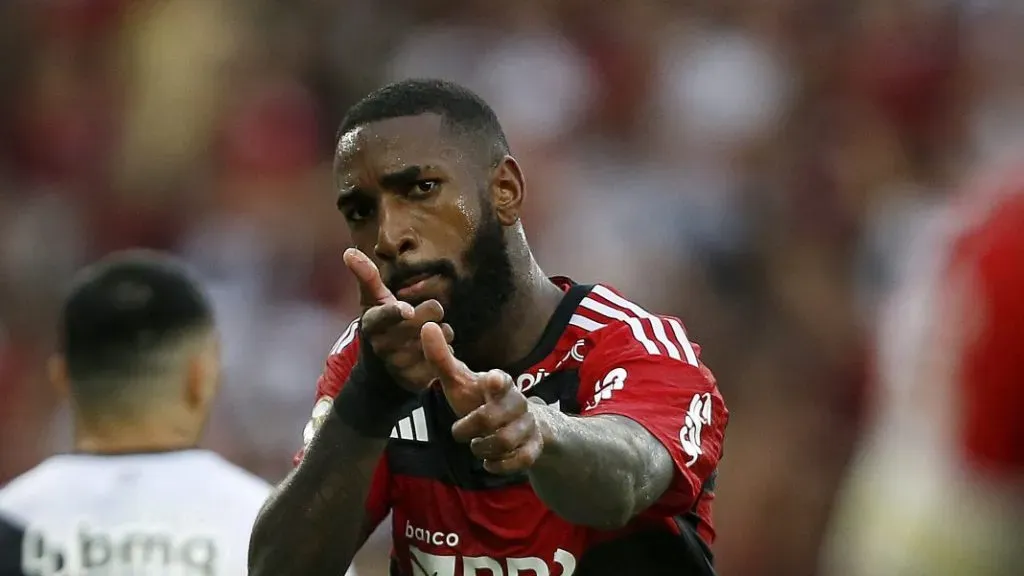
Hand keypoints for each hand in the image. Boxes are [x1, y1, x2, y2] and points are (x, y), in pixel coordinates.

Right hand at [344, 248, 453, 390]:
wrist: (381, 374)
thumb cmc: (382, 327)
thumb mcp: (373, 303)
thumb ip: (366, 277)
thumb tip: (348, 250)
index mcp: (371, 324)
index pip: (383, 316)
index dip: (395, 312)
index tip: (407, 310)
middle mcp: (382, 346)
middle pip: (424, 319)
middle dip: (432, 310)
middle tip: (426, 313)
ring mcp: (399, 365)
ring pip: (438, 337)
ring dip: (443, 331)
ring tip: (430, 333)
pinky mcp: (416, 381)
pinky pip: (444, 357)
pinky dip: (445, 350)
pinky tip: (435, 350)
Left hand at [421, 322, 542, 473]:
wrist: (518, 424)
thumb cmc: (480, 399)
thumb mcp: (460, 382)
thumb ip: (441, 359)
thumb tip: (426, 326)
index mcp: (499, 383)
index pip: (501, 381)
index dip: (497, 382)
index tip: (492, 380)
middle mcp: (517, 402)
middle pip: (493, 417)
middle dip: (470, 428)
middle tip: (459, 432)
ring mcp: (527, 425)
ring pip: (505, 441)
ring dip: (482, 448)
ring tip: (476, 444)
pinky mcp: (533, 447)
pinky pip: (521, 461)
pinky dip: (499, 466)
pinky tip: (489, 463)